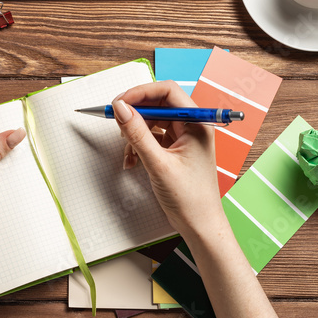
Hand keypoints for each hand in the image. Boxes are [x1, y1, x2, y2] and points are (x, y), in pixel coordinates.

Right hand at [111, 81, 221, 234]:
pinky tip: (132, 161)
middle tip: (117, 122)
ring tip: (128, 150)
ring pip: (152, 121)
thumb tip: (120, 108)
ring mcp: (183, 138)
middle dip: (135, 113)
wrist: (200, 226)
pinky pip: (151, 137)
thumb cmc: (190, 198)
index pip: (167, 91)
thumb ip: (137, 134)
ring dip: (135, 133)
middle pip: (158, 104)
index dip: (141, 93)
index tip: (120, 103)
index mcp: (197, 123)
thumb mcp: (159, 164)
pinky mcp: (174, 149)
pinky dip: (138, 145)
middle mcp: (192, 126)